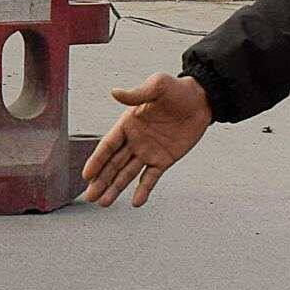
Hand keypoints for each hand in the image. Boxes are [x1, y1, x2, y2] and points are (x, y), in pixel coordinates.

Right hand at [81, 73, 215, 208]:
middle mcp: (134, 141)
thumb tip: (115, 93)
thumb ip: (136, 93)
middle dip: (101, 181)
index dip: (97, 161)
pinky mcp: (164, 160)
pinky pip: (151, 178)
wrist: (202, 101)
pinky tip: (135, 202)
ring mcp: (148, 152)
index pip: (108, 146)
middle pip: (113, 164)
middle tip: (89, 197)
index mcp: (128, 124)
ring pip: (127, 174)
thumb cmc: (177, 90)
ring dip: (115, 188)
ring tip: (103, 203)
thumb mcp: (157, 86)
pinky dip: (143, 190)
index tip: (87, 175)